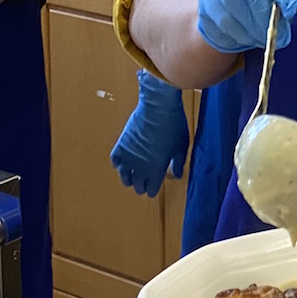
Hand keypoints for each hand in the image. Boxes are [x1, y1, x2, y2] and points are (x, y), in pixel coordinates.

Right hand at [111, 71, 189, 196]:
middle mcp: (140, 166)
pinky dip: (117, 164)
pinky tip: (121, 164)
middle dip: (140, 186)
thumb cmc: (174, 126)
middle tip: (142, 186)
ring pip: (123, 175)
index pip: (151, 189)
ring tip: (129, 180)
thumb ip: (177, 163)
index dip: (152, 190)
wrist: (158, 107)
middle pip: (137, 184)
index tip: (153, 189)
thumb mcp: (181, 147)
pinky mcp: (121, 144)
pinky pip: (115, 160)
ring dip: (127, 179)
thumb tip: (176, 175)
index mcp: (156, 169)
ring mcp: (129, 155)